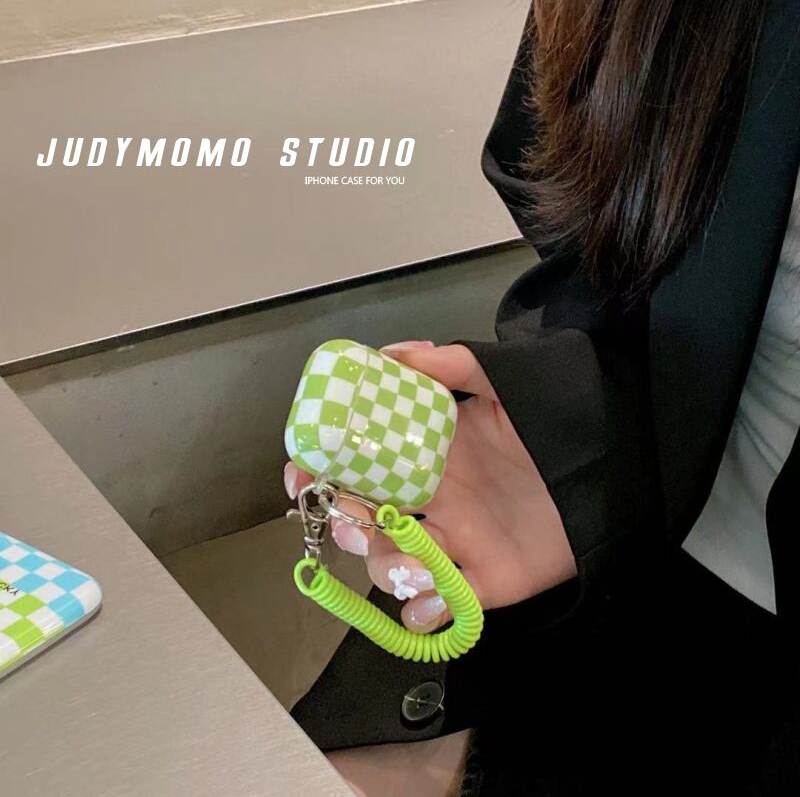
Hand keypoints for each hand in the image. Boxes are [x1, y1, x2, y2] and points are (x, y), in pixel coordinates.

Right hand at [283, 341, 575, 632]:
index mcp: (427, 455)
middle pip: (365, 521)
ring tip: (398, 552)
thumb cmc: (553, 419)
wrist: (615, 461)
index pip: (359, 467)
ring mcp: (457, 542)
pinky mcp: (488, 579)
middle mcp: (433, 501)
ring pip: (393, 564)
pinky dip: (425, 611)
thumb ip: (448, 362)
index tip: (301, 473)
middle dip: (343, 522)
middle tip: (349, 515)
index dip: (323, 472)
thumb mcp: (500, 380)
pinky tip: (428, 599)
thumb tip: (389, 354)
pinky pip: (445, 605)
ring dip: (382, 565)